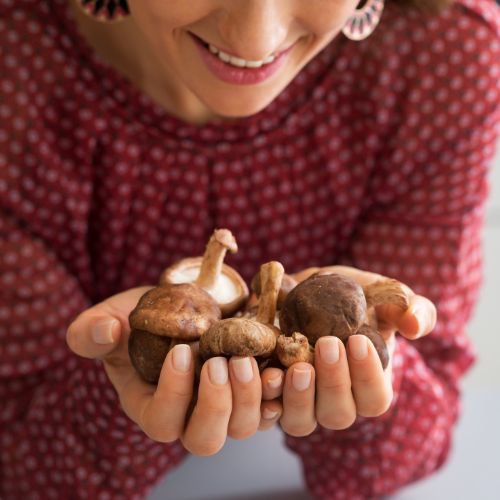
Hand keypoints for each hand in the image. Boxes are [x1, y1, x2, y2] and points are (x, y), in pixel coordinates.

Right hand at [66, 287, 267, 455]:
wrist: (180, 305)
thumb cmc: (141, 317)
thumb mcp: (111, 317)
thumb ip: (91, 330)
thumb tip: (102, 332)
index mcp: (151, 405)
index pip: (161, 422)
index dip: (172, 394)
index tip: (180, 351)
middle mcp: (189, 415)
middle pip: (206, 439)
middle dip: (216, 404)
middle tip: (219, 361)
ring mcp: (224, 405)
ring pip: (243, 427)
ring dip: (250, 395)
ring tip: (247, 357)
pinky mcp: (249, 389)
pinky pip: (271, 407)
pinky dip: (278, 393)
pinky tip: (279, 368)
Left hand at [257, 266, 436, 435]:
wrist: (313, 289)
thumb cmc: (358, 297)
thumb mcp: (387, 295)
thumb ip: (412, 308)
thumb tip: (416, 326)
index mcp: (367, 384)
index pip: (374, 399)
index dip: (368, 376)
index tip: (358, 340)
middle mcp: (334, 399)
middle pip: (337, 414)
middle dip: (333, 382)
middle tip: (327, 343)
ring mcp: (301, 399)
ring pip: (300, 421)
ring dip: (299, 396)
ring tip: (297, 364)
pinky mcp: (272, 391)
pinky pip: (265, 410)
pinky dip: (264, 397)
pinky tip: (266, 372)